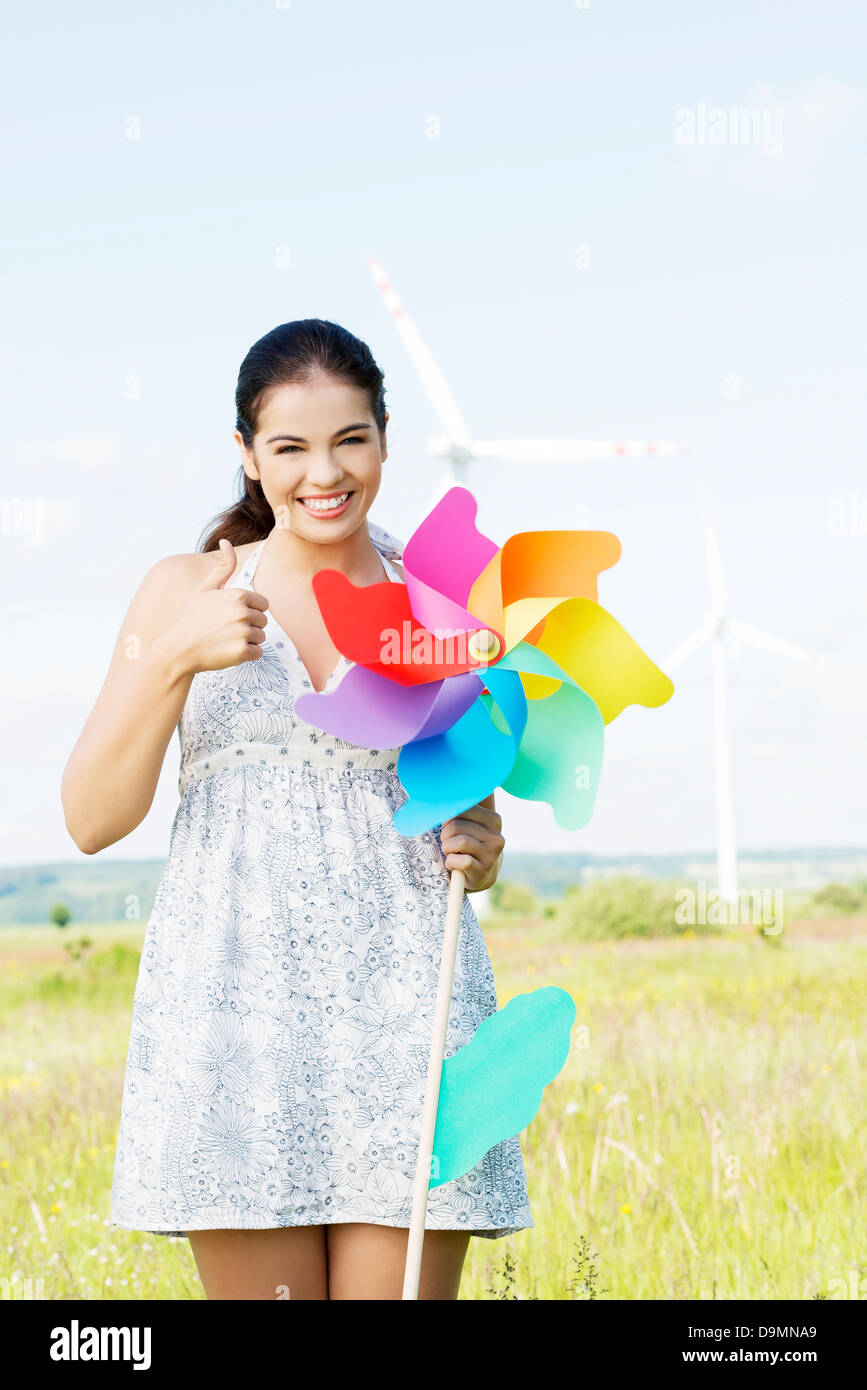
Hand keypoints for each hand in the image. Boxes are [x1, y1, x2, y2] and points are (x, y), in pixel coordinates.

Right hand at [159, 540, 269, 674]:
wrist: (178, 649)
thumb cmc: (192, 617)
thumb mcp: (205, 588)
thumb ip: (223, 566)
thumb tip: (226, 541)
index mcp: (238, 595)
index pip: (263, 605)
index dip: (249, 611)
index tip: (230, 616)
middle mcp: (242, 612)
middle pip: (263, 621)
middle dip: (248, 626)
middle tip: (225, 630)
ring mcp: (242, 633)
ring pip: (260, 637)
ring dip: (247, 641)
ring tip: (225, 640)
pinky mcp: (242, 652)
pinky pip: (257, 653)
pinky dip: (246, 655)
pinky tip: (227, 651)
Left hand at [439, 794, 504, 891]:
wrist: (481, 874)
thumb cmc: (469, 845)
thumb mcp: (468, 826)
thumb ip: (459, 813)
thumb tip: (442, 805)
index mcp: (494, 821)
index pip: (463, 809)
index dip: (449, 818)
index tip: (449, 826)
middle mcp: (497, 837)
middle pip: (457, 826)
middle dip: (446, 835)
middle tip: (448, 843)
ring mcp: (491, 856)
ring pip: (459, 842)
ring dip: (447, 848)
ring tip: (450, 853)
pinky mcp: (482, 871)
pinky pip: (459, 861)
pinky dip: (450, 862)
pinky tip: (453, 864)